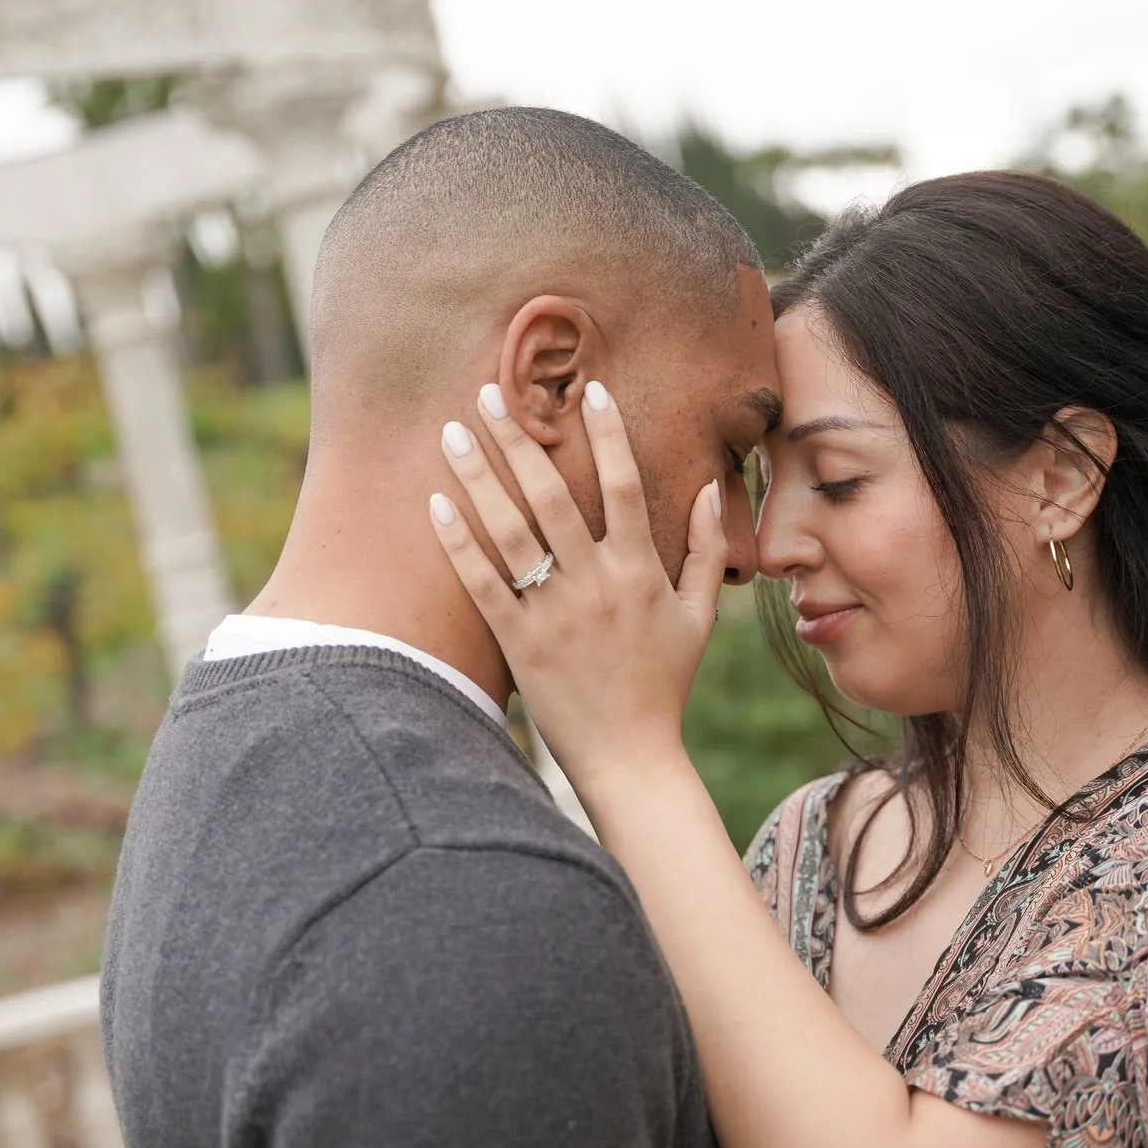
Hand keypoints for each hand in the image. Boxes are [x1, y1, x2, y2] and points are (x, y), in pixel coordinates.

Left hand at [430, 379, 725, 797]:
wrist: (631, 758)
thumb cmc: (664, 684)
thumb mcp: (699, 617)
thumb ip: (708, 551)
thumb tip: (712, 489)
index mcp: (641, 571)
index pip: (626, 486)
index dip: (608, 435)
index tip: (590, 389)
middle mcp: (596, 585)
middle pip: (553, 495)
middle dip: (521, 438)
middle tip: (491, 391)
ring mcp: (555, 614)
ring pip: (510, 531)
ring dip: (479, 477)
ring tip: (452, 431)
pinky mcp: (519, 644)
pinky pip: (483, 585)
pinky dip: (458, 544)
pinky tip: (435, 504)